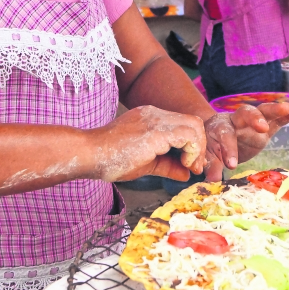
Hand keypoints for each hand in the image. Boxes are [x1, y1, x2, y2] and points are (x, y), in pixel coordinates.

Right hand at [90, 106, 206, 182]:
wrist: (89, 153)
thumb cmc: (110, 159)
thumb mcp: (146, 164)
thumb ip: (167, 166)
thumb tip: (186, 174)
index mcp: (152, 119)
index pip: (184, 125)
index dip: (193, 146)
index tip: (190, 166)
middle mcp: (156, 114)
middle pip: (193, 122)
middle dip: (200, 146)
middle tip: (195, 168)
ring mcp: (156, 119)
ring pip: (194, 125)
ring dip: (198, 149)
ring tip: (190, 167)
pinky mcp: (156, 130)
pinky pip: (188, 135)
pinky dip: (192, 150)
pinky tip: (184, 164)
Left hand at [201, 102, 288, 179]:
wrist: (217, 134)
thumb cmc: (213, 144)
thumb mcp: (210, 155)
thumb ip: (212, 165)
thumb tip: (212, 180)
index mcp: (220, 126)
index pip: (225, 135)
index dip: (228, 149)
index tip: (232, 165)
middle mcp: (237, 120)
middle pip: (244, 113)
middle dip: (254, 119)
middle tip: (263, 127)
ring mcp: (252, 122)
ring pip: (262, 111)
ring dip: (274, 110)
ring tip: (286, 108)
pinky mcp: (266, 127)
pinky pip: (277, 118)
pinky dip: (287, 114)